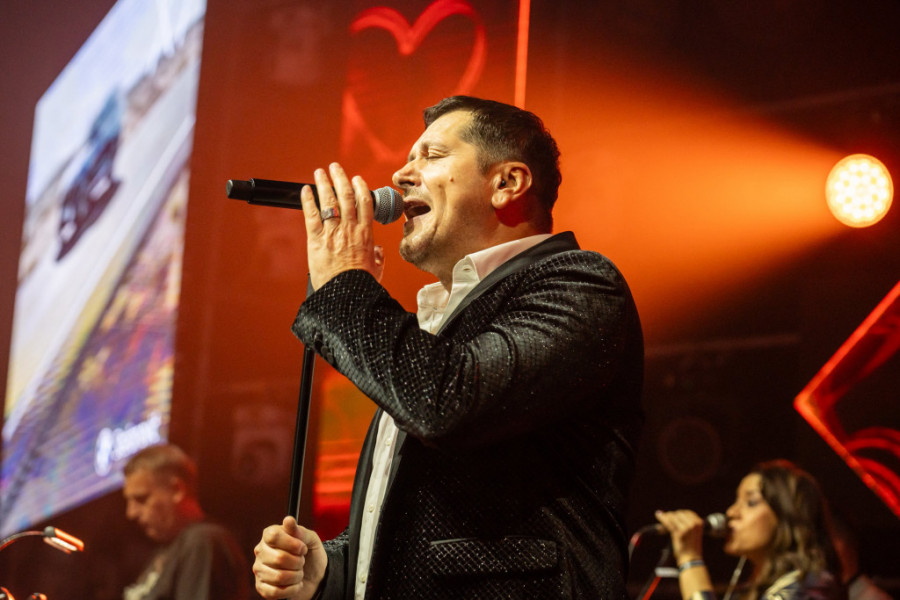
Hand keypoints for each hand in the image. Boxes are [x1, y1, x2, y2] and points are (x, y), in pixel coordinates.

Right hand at [253, 516, 326, 599]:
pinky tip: (295, 584)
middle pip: (278, 558)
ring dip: (296, 576)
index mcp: (270, 535)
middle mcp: (260, 551)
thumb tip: (288, 520)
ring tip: (299, 573)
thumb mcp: (311, 539)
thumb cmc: (310, 554)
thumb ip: (300, 531)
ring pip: (279, 577)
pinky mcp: (261, 587)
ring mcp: (259, 570)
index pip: (273, 536)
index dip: (292, 543)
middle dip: (298, 562)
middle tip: (302, 561)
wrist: (315, 577)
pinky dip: (292, 589)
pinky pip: (276, 592)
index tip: (303, 548)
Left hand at [300, 163, 383, 288]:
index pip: (365, 203)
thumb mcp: (376, 270)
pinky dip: (308, 200)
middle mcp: (350, 229)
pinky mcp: (316, 240)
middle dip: (340, 178)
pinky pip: (311, 215)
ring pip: (329, 201)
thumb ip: (377, 258)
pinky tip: (305, 190)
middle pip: (346, 196)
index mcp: (365, 235)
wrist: (344, 295)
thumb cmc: (359, 285)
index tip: (357, 179)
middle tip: (336, 167)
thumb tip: (378, 252)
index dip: (360, 187)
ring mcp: (333, 233)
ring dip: (324, 183)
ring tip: (320, 172)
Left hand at [654, 509, 704, 563]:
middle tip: (666, 517)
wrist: (691, 559)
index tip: (673, 515)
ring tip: (662, 517)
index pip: (687, 512)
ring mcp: (687, 528)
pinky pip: (668, 522)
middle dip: (672, 515)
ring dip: (666, 516)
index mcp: (699, 523)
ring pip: (673, 517)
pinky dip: (662, 518)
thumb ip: (686, 523)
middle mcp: (694, 524)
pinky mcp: (679, 532)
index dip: (679, 513)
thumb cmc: (691, 546)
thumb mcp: (693, 533)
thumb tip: (672, 513)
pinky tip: (658, 515)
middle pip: (679, 513)